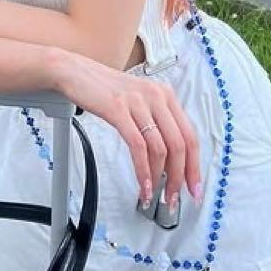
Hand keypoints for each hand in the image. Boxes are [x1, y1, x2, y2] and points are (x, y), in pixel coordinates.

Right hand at [52, 50, 202, 209]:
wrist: (76, 72)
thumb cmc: (104, 90)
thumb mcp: (139, 101)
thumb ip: (155, 123)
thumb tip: (166, 159)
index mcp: (166, 96)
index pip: (190, 136)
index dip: (195, 166)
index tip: (193, 187)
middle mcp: (157, 97)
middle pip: (180, 145)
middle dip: (180, 177)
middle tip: (175, 198)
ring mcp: (138, 103)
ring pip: (161, 148)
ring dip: (161, 178)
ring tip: (156, 196)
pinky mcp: (119, 110)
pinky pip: (138, 146)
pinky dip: (143, 170)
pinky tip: (143, 184)